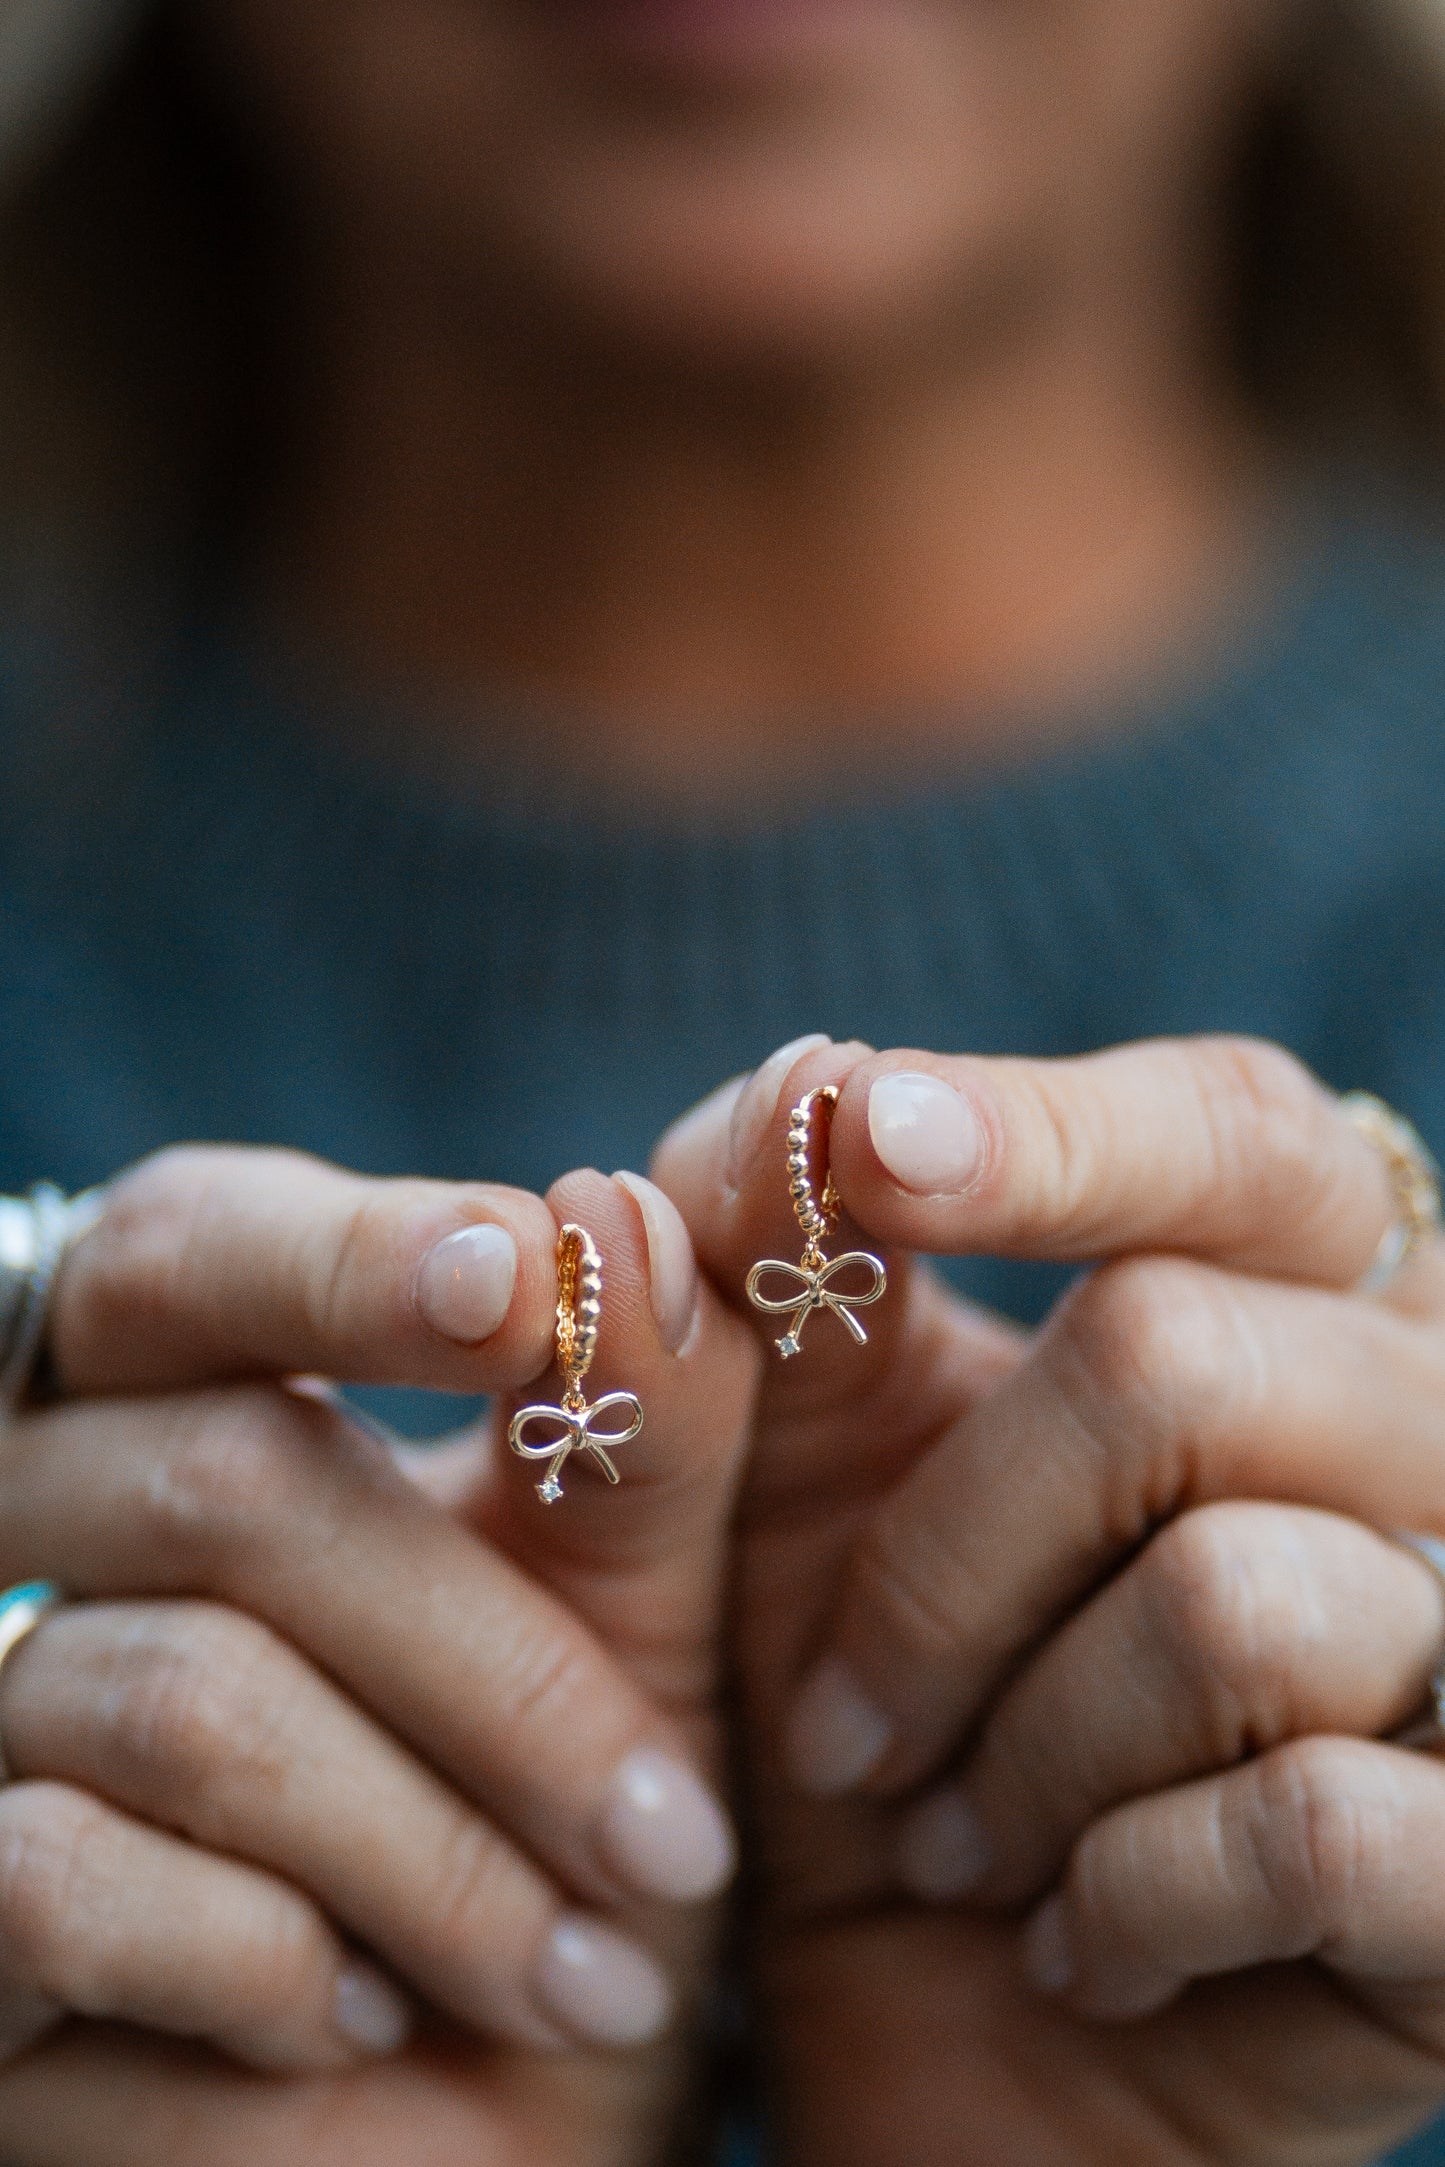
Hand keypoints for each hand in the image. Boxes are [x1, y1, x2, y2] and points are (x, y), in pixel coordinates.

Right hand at [0, 1146, 757, 2165]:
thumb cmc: (576, 1825)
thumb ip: (639, 1427)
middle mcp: (53, 1523)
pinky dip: (273, 1968)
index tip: (521, 1277)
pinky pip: (64, 1879)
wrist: (510, 2124)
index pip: (198, 1246)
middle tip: (672, 1836)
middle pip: (224, 1479)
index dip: (347, 1255)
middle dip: (494, 1667)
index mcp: (208, 1391)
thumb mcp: (647, 1616)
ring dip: (436, 1861)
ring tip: (586, 1972)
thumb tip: (619, 1218)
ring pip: (191, 1699)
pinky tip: (358, 2018)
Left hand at [657, 1033, 1444, 2165]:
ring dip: (1015, 1754)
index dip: (1055, 1132)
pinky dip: (1124, 1896)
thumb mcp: (784, 1505)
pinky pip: (1309, 1820)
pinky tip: (1075, 1947)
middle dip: (938, 1562)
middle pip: (1175, 1357)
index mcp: (1273, 1308)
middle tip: (847, 1725)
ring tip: (957, 1845)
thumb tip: (733, 1118)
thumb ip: (762, 1311)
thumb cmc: (876, 1724)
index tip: (858, 1140)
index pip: (1237, 1134)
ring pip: (1232, 1597)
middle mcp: (1414, 1442)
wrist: (944, 2056)